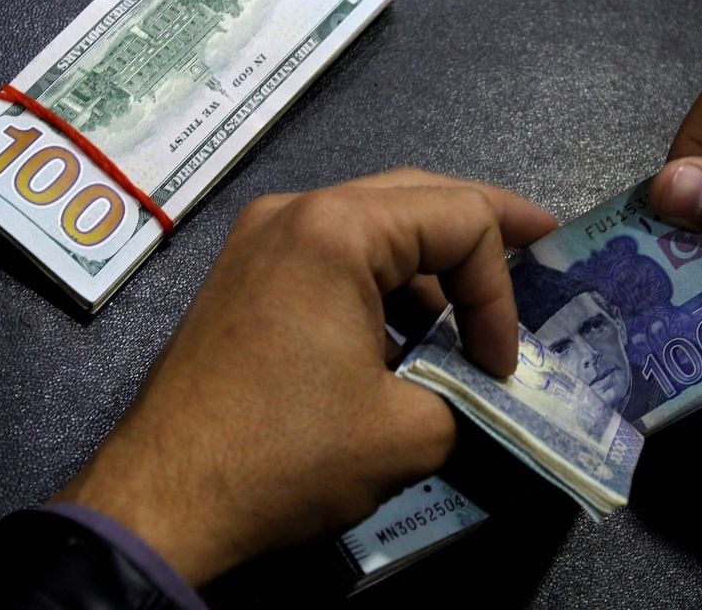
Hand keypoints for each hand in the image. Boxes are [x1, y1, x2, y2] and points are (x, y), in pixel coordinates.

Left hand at [53, 169, 555, 585]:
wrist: (161, 504)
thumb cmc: (284, 457)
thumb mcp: (409, 431)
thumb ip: (472, 396)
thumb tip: (487, 390)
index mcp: (336, 229)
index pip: (461, 220)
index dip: (501, 290)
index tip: (503, 364)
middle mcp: (294, 212)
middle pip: (417, 197)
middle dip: (483, 230)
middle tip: (540, 247)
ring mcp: (259, 241)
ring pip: (373, 226)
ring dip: (429, 268)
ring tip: (471, 318)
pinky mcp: (243, 277)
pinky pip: (331, 258)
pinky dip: (380, 286)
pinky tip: (403, 338)